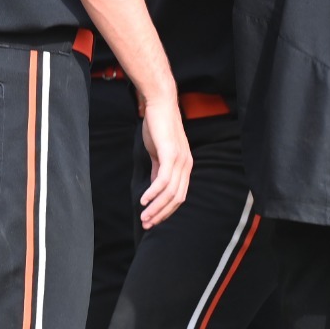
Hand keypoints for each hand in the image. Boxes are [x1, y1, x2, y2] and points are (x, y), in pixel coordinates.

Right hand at [137, 87, 191, 227]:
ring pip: (170, 193)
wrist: (159, 104)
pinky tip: (143, 200)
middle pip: (177, 198)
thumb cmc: (158, 126)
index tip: (153, 220)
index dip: (167, 210)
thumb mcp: (159, 152)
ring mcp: (180, 160)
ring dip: (156, 207)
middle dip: (161, 214)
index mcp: (185, 166)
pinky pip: (163, 180)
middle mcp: (186, 165)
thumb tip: (154, 187)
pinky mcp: (171, 154)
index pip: (179, 196)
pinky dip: (153, 193)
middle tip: (147, 223)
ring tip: (143, 216)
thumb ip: (159, 169)